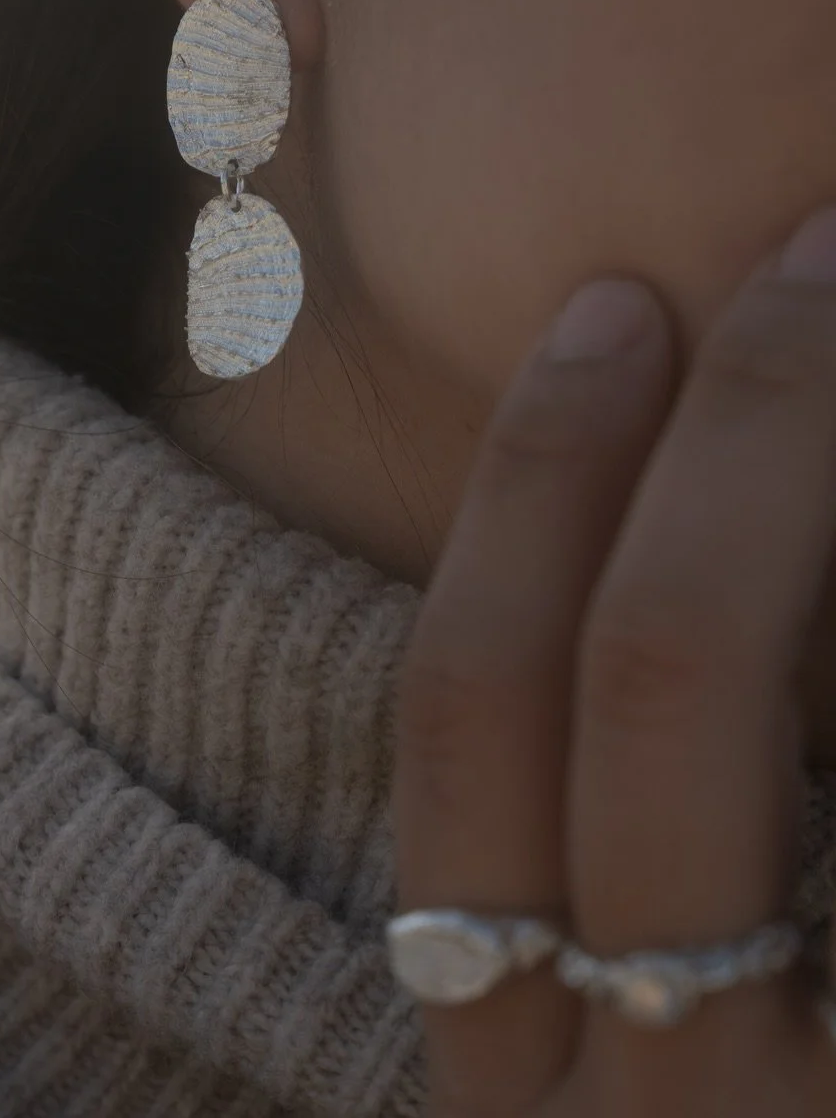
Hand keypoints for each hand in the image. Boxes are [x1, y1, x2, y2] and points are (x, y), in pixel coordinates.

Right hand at [392, 205, 835, 1113]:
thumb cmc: (720, 1106)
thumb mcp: (597, 1051)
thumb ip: (573, 836)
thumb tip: (612, 455)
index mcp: (525, 1066)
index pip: (472, 717)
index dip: (534, 482)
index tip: (613, 304)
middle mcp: (650, 1097)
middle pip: (663, 687)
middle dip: (751, 429)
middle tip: (820, 240)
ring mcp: (782, 1087)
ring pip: (797, 720)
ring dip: (831, 483)